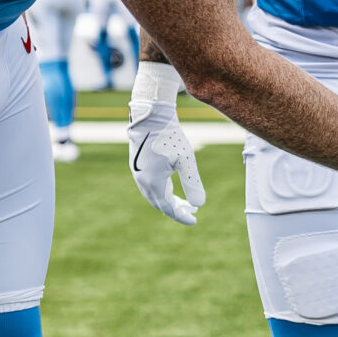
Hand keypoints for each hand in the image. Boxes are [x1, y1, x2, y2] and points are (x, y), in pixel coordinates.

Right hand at [125, 62, 205, 224]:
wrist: (151, 116)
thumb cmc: (170, 137)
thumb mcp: (186, 160)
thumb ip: (192, 183)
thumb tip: (200, 204)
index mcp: (153, 183)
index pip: (168, 207)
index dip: (182, 216)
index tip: (195, 220)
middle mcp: (142, 181)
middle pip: (159, 203)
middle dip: (176, 209)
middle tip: (192, 211)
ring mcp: (137, 173)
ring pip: (153, 194)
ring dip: (167, 200)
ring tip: (183, 202)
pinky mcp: (137, 164)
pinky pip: (149, 184)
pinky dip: (160, 190)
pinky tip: (169, 185)